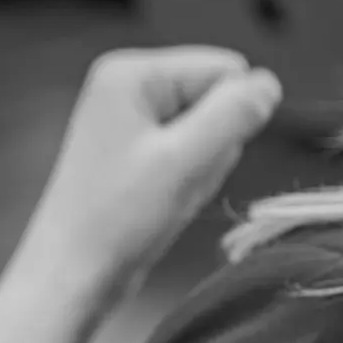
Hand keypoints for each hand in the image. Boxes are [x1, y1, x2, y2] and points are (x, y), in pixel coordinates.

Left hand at [0, 48, 281, 342]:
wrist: (73, 273)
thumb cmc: (117, 218)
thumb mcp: (185, 161)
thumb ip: (233, 114)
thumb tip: (269, 82)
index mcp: (130, 73)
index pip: (225, 69)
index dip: (231, 115)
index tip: (195, 155)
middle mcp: (127, 87)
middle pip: (217, 100)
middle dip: (214, 146)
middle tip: (175, 181)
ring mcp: (130, 120)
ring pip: (210, 133)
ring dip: (201, 169)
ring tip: (165, 195)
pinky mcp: (136, 151)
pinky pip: (190, 157)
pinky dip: (188, 182)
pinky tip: (161, 203)